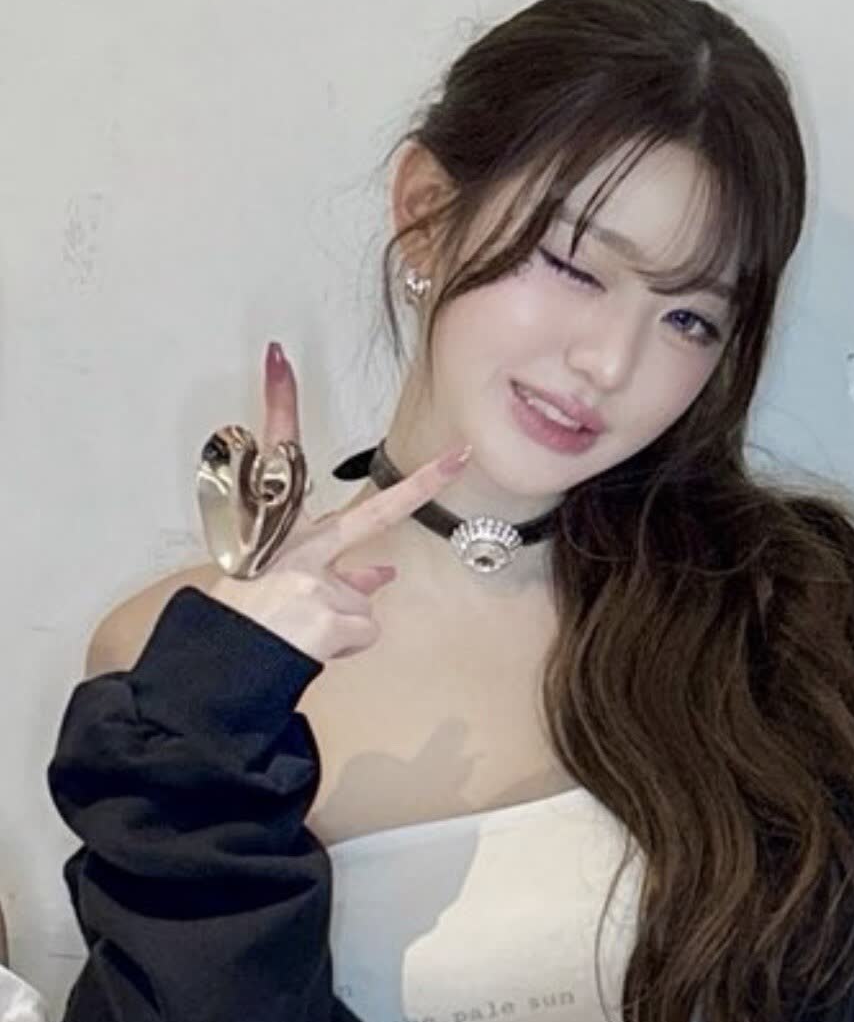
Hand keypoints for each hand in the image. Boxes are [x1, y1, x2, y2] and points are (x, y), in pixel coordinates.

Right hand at [208, 341, 470, 663]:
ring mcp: (320, 579)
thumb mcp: (280, 582)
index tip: (280, 359)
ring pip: (362, 601)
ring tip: (301, 631)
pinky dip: (344, 645)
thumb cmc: (244, 619)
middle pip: (374, 514)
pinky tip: (313, 645)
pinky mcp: (336, 612)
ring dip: (342, 623)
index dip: (277, 402)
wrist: (224, 661)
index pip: (276, 454)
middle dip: (425, 484)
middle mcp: (301, 546)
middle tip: (460, 453)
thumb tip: (381, 576)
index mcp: (280, 529)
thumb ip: (340, 575)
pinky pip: (363, 631)